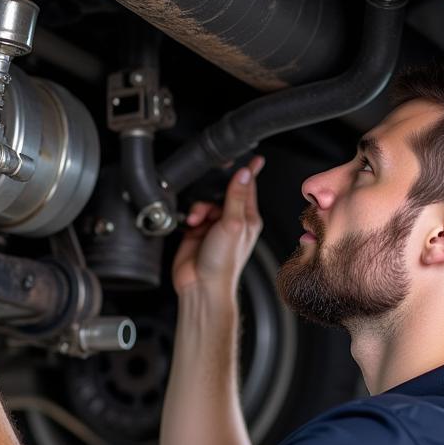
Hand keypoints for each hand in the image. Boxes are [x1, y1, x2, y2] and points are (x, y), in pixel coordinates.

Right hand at [171, 155, 264, 297]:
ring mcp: (214, 227)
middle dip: (212, 195)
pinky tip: (191, 225)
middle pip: (222, 192)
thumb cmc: (223, 263)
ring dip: (199, 208)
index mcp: (248, 218)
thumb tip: (244, 173)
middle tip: (210, 206)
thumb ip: (236, 197)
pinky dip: (190, 216)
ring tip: (198, 222)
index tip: (253, 158)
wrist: (201, 286)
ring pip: (204, 202)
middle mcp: (232, 221)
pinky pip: (192, 213)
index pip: (249, 188)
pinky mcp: (197, 232)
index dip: (248, 172)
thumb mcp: (233, 224)